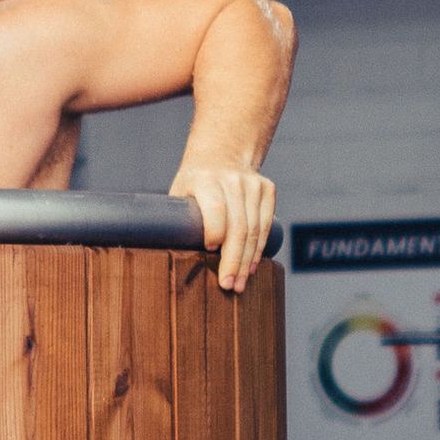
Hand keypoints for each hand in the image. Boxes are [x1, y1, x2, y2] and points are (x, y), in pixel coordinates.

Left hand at [169, 163, 275, 294]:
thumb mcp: (180, 193)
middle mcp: (232, 180)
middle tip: (228, 285)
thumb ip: (180, 220)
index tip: (210, 252)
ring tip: (239, 284)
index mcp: (205, 179)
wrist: (222, 153)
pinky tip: (251, 267)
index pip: (216, 209)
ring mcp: (253, 184)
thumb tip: (172, 259)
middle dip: (233, 260)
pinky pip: (266, 225)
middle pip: (238, 227)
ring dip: (247, 261)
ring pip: (254, 230)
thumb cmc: (194, 184)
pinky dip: (259, 249)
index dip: (215, 232)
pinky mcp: (267, 190)